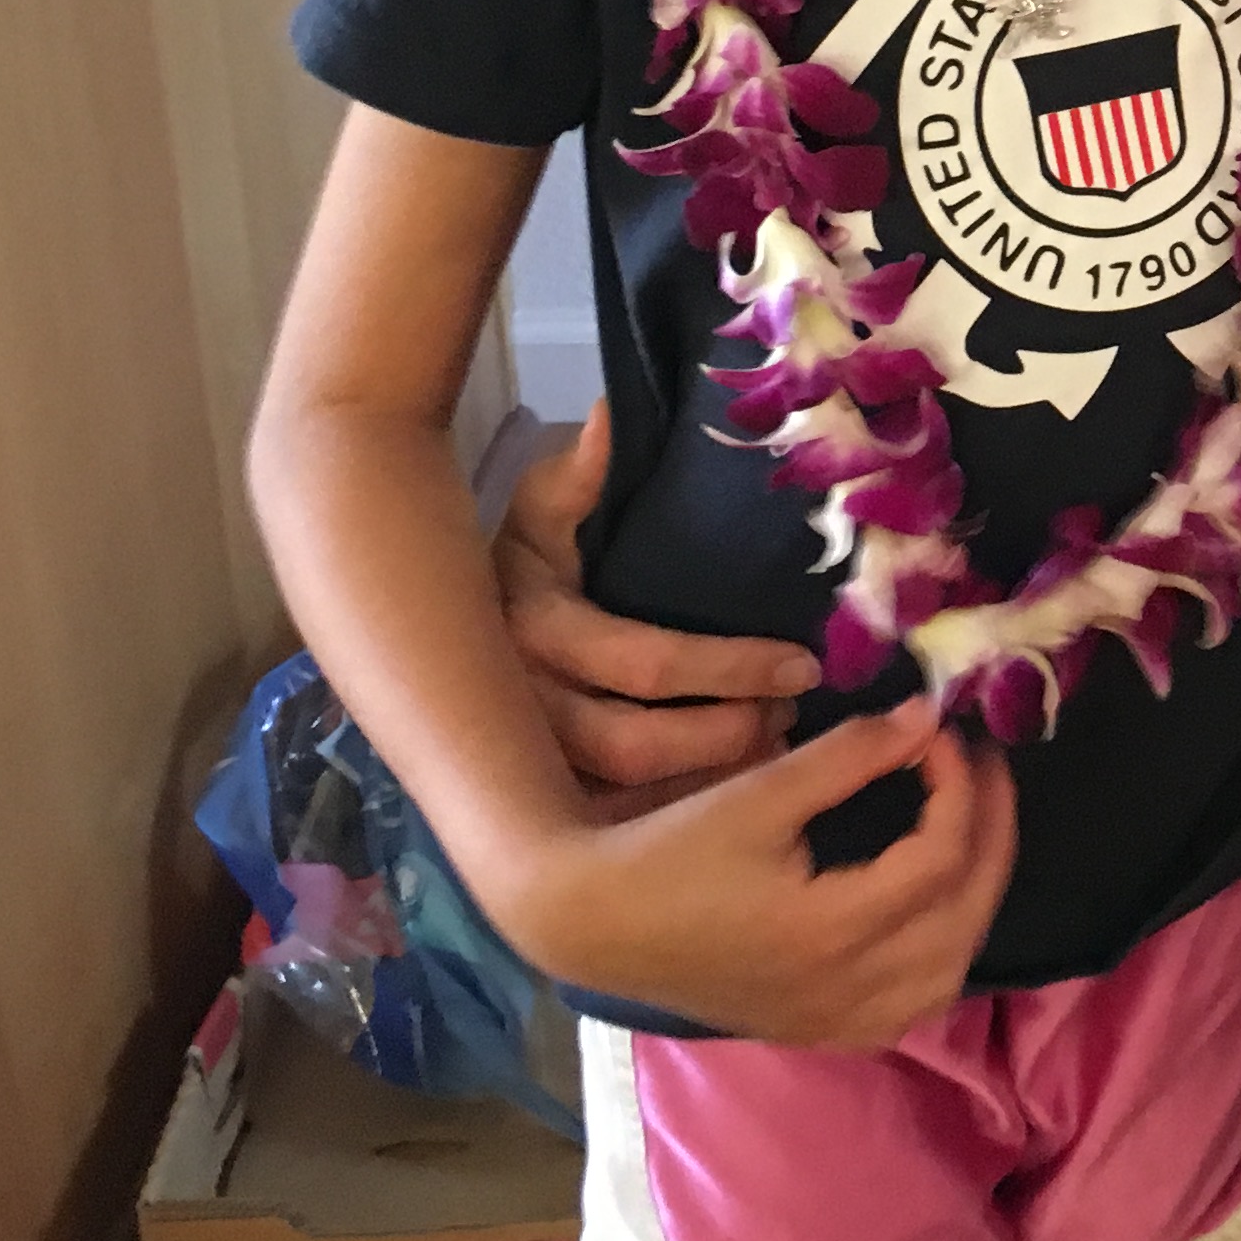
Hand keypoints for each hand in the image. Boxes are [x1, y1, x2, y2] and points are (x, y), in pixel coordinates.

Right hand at [494, 401, 818, 813]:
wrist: (438, 617)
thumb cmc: (519, 554)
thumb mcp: (540, 504)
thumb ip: (578, 470)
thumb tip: (609, 417)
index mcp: (533, 626)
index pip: (644, 661)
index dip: (729, 668)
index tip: (803, 665)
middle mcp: (522, 703)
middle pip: (632, 745)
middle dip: (725, 738)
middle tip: (792, 718)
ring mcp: (524, 759)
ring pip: (621, 799)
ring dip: (707, 785)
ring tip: (779, 757)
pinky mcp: (534, 795)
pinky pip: (610, 823)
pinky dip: (674, 816)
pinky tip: (733, 799)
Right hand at [495, 704, 1020, 1049]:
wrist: (594, 923)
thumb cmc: (670, 850)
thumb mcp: (761, 791)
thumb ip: (851, 754)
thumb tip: (928, 717)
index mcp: (833, 930)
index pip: (941, 857)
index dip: (958, 784)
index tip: (942, 730)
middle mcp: (846, 990)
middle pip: (964, 918)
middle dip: (990, 836)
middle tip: (984, 770)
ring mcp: (833, 1022)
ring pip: (948, 974)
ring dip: (974, 900)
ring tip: (971, 830)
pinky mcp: (817, 1031)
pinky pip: (910, 1005)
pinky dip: (941, 954)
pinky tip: (934, 907)